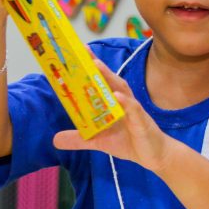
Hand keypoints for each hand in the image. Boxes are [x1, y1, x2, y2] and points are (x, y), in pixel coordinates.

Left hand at [53, 58, 175, 173]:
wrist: (154, 156)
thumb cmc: (129, 142)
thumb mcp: (99, 142)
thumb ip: (78, 139)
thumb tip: (55, 140)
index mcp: (113, 103)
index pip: (101, 82)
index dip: (91, 67)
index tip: (78, 52)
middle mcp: (123, 102)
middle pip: (110, 80)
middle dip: (97, 65)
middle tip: (84, 51)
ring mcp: (134, 110)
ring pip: (121, 90)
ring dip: (110, 77)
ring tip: (97, 65)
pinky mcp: (142, 122)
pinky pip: (134, 110)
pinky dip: (126, 102)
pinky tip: (117, 96)